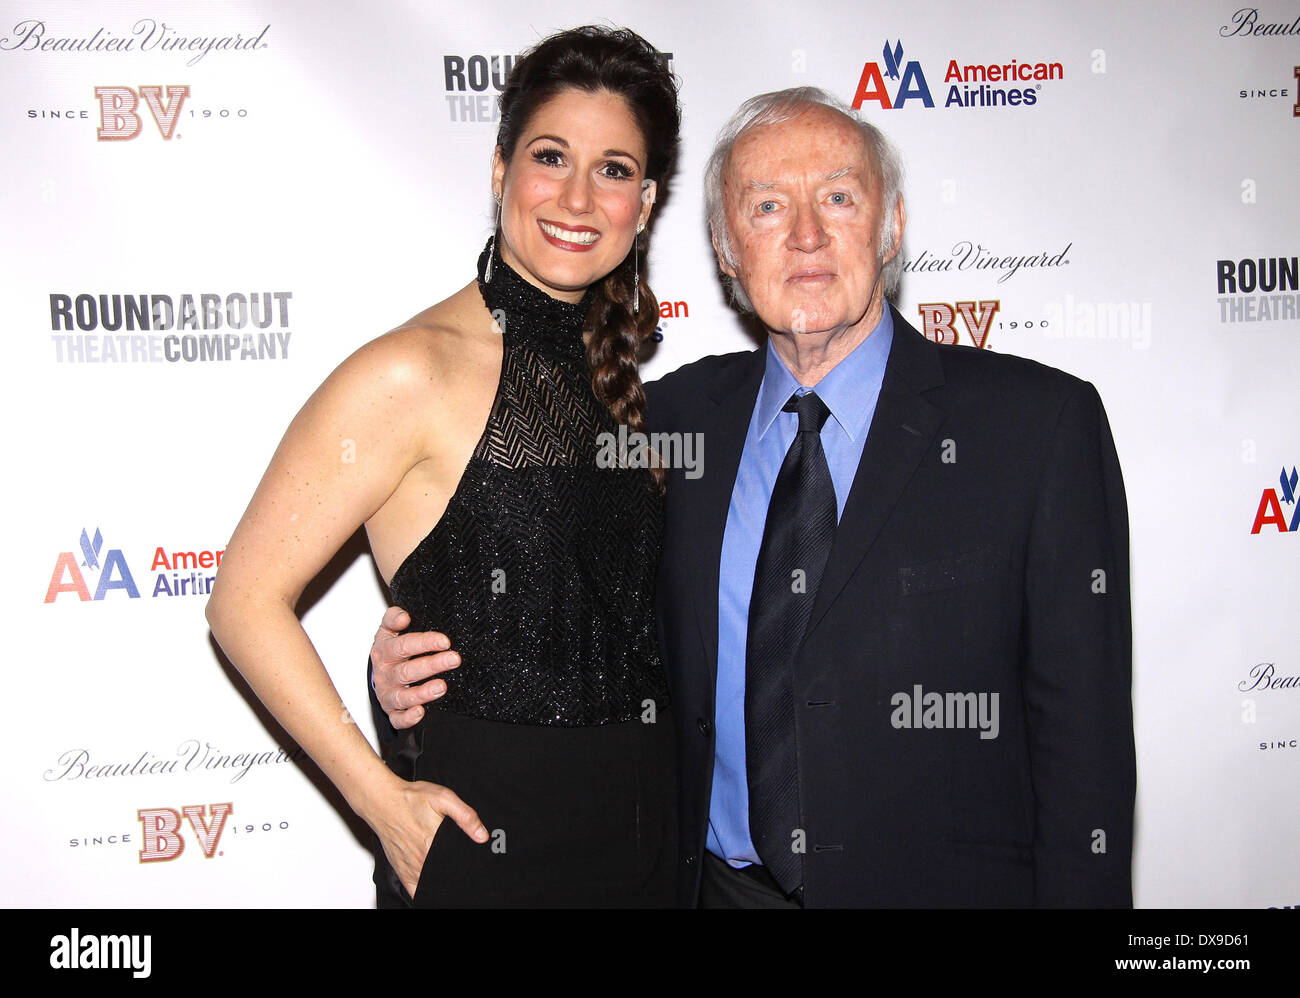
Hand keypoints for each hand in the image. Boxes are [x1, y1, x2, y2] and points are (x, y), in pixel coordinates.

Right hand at [368, 775, 488, 900]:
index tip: (475, 865)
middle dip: (457, 872)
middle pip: (446, 875)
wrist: (382, 801)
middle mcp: (422, 860)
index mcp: (434, 844)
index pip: (458, 865)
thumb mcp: (444, 798)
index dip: (468, 866)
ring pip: (432, 885)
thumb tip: (482, 835)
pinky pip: (415, 892)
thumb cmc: (411, 798)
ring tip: (450, 873)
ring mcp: (411, 868)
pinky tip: (434, 887)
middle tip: (461, 864)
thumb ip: (465, 816)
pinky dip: (426, 892)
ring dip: (442, 882)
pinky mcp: (402, 871)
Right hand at [371, 606, 460, 729]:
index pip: (403, 645)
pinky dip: (408, 718)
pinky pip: (398, 718)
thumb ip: (393, 618)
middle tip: (454, 659)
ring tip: (441, 687)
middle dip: (432, 665)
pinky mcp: (392, 711)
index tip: (445, 641)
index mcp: (384, 652)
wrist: (377, 675)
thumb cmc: (389, 651)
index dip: (424, 642)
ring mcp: (388, 694)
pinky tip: (420, 712)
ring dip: (422, 693)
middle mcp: (385, 674)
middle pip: (407, 671)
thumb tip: (403, 616)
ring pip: (403, 696)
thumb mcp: (388, 631)